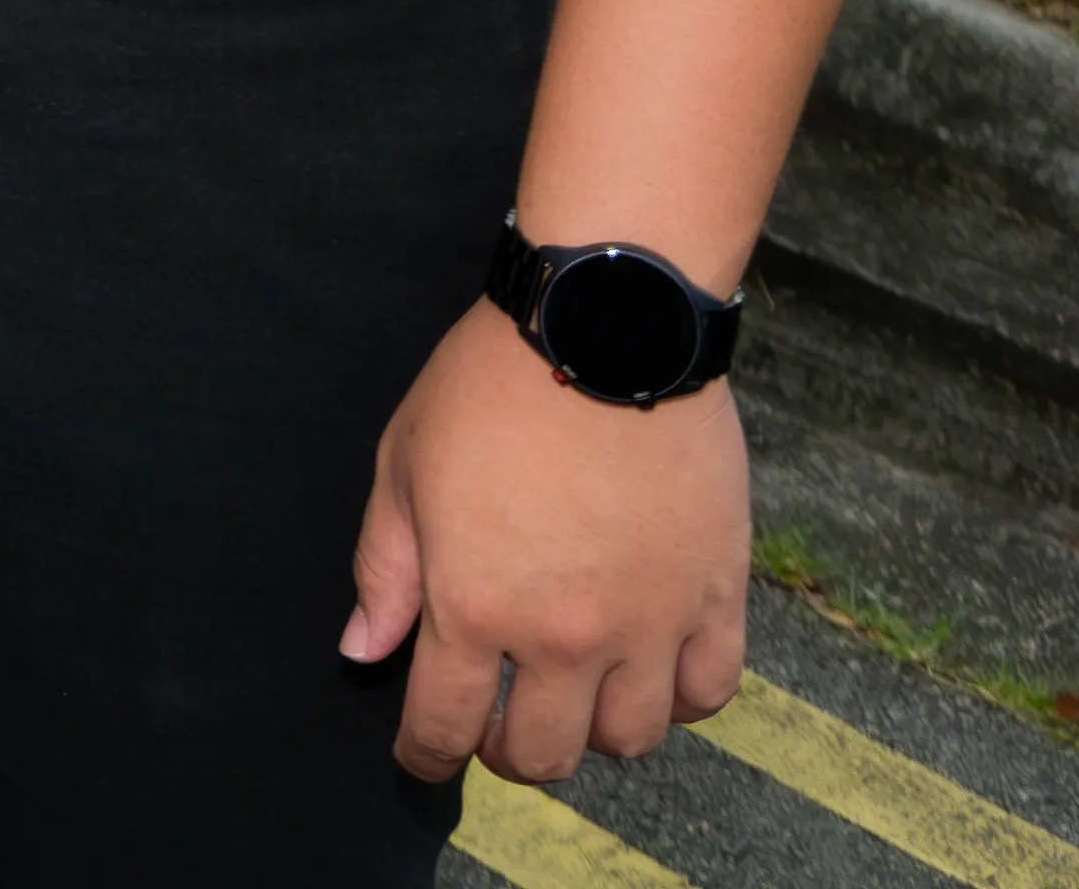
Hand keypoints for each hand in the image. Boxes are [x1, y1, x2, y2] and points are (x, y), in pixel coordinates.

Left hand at [344, 304, 752, 785]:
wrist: (603, 324)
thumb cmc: (488, 386)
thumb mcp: (404, 466)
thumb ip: (384, 570)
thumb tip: (363, 649)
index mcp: (473, 605)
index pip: (444, 728)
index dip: (426, 754)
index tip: (423, 753)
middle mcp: (563, 634)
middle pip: (543, 755)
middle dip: (509, 752)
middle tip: (499, 720)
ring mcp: (648, 621)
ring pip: (629, 739)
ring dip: (594, 730)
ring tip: (575, 690)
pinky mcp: (715, 595)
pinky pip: (708, 693)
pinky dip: (679, 698)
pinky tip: (650, 668)